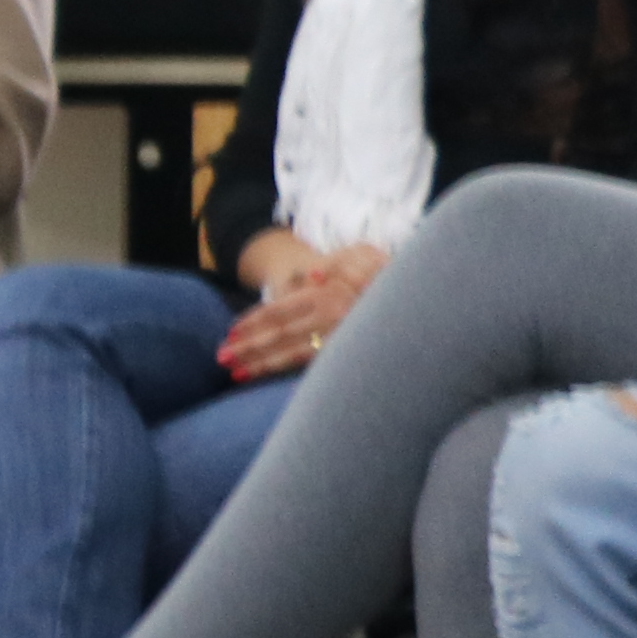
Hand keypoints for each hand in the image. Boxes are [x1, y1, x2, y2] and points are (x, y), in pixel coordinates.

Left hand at [217, 239, 383, 380]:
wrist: (414, 301)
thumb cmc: (380, 273)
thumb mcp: (361, 257)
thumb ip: (332, 266)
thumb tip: (311, 274)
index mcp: (328, 294)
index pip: (279, 309)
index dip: (253, 321)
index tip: (231, 332)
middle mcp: (332, 318)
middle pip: (280, 334)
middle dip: (250, 347)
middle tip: (221, 357)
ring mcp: (341, 339)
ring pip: (294, 354)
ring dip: (263, 364)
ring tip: (237, 373)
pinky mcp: (349, 355)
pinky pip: (314, 365)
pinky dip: (289, 372)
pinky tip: (272, 380)